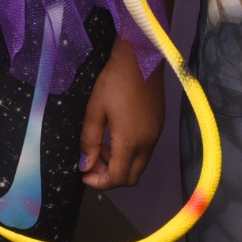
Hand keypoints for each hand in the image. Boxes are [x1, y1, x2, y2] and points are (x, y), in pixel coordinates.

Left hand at [80, 41, 165, 191]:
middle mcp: (147, 144)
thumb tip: (85, 165)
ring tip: (100, 146)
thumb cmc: (114, 82)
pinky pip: (144, 150)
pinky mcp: (158, 125)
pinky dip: (129, 152)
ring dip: (120, 163)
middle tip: (92, 162)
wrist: (140, 58)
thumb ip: (89, 140)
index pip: (118, 178)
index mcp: (130, 142)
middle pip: (131, 177)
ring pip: (139, 164)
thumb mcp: (95, 110)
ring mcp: (155, 135)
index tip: (84, 175)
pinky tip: (114, 135)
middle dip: (110, 176)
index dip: (99, 182)